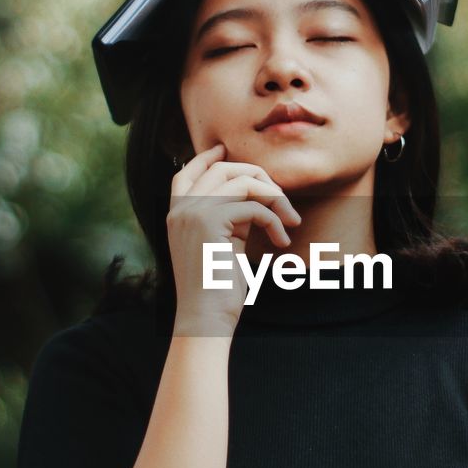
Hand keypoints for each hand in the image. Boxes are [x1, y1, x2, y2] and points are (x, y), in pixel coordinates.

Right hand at [167, 142, 301, 334]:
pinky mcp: (210, 221)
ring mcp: (193, 212)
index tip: (225, 150)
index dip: (207, 158)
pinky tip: (281, 242)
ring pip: (242, 181)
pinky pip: (255, 206)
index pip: (188, 173)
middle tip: (282, 199)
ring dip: (274, 197)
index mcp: (177, 215)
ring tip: (290, 221)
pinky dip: (275, 221)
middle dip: (259, 177)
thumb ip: (227, 219)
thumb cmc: (217, 289)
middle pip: (223, 170)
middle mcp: (181, 209)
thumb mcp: (220, 245)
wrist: (205, 317)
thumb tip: (251, 198)